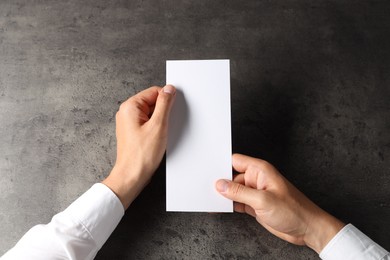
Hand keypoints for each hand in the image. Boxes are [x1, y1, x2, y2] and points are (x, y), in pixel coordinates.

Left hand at [103, 85, 175, 208]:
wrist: (132, 176)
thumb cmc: (141, 155)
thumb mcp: (158, 125)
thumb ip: (164, 104)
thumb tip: (169, 89)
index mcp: (130, 107)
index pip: (154, 91)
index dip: (167, 99)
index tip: (174, 108)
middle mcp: (127, 113)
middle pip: (152, 102)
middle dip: (163, 112)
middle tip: (165, 125)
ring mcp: (129, 123)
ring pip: (151, 113)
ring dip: (160, 121)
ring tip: (160, 134)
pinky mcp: (133, 132)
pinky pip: (148, 123)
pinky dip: (156, 128)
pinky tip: (158, 138)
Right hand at [215, 154, 344, 252]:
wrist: (307, 229)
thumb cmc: (294, 210)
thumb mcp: (263, 200)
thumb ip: (239, 192)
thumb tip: (221, 185)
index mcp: (260, 170)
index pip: (235, 161)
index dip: (222, 164)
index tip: (209, 170)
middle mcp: (256, 179)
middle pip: (231, 176)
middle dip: (220, 183)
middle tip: (206, 188)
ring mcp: (255, 193)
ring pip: (233, 190)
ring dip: (224, 195)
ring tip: (211, 199)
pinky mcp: (254, 205)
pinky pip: (237, 202)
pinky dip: (229, 205)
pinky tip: (220, 208)